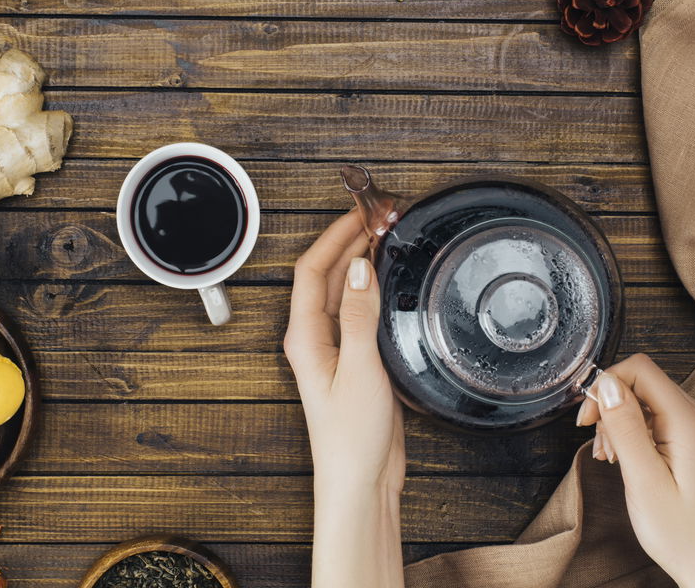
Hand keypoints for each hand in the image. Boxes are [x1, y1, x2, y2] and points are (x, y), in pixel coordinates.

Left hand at [285, 210, 404, 587]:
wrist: (359, 482)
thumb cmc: (350, 438)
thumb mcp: (359, 370)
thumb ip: (360, 317)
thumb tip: (360, 267)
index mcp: (304, 337)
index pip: (312, 270)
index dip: (335, 235)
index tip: (360, 211)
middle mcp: (314, 339)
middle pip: (326, 275)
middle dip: (350, 241)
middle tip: (380, 216)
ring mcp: (333, 350)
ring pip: (343, 292)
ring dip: (361, 263)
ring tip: (387, 237)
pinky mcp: (353, 363)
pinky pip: (359, 313)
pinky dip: (373, 290)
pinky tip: (390, 282)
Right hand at [578, 354, 694, 587]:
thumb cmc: (681, 534)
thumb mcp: (643, 480)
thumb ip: (624, 427)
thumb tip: (605, 382)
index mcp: (690, 421)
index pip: (640, 369)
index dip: (605, 385)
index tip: (586, 419)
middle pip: (642, 383)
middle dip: (609, 407)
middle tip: (598, 446)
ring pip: (646, 400)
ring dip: (619, 422)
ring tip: (611, 458)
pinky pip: (656, 418)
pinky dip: (634, 433)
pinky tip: (625, 458)